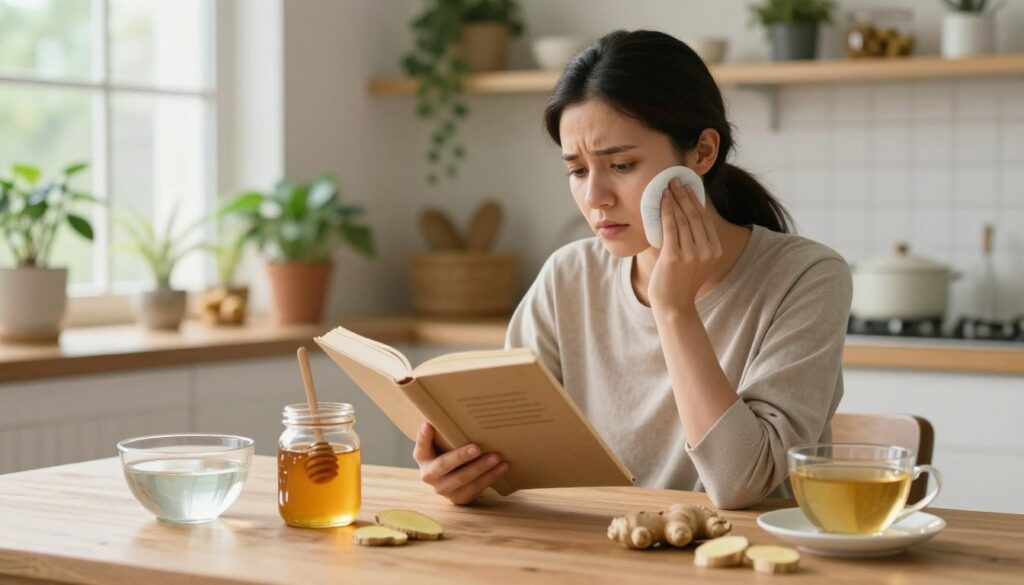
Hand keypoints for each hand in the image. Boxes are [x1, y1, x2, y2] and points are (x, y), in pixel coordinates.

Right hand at [412, 422, 509, 504]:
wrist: (454, 481)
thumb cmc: (449, 452)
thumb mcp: (443, 442)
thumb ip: (444, 431)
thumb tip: (454, 411)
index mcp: (423, 458)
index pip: (420, 446)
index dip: (423, 437)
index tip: (428, 425)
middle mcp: (429, 475)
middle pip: (444, 465)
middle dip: (461, 456)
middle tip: (477, 447)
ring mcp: (443, 490)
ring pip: (463, 479)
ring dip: (481, 468)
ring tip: (497, 457)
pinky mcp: (459, 498)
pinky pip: (475, 489)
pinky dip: (490, 478)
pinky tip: (503, 468)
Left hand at [648, 178, 722, 314]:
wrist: (674, 306)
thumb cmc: (680, 283)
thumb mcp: (695, 261)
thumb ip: (694, 242)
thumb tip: (682, 216)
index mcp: (715, 251)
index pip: (705, 219)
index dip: (695, 200)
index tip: (687, 186)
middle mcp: (706, 251)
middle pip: (695, 215)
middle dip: (684, 195)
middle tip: (675, 180)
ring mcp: (691, 254)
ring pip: (682, 219)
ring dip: (674, 200)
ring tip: (666, 187)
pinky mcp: (674, 257)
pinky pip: (670, 228)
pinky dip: (666, 211)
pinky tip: (662, 201)